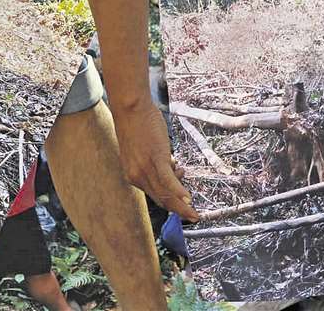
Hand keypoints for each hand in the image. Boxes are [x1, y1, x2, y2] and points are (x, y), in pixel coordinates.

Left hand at [112, 98, 198, 221]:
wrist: (130, 108)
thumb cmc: (138, 124)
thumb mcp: (143, 147)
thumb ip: (154, 159)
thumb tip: (172, 165)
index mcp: (133, 174)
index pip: (154, 193)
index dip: (170, 199)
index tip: (184, 201)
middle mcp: (137, 176)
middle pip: (160, 198)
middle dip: (177, 210)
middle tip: (192, 216)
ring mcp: (146, 168)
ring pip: (165, 193)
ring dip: (181, 206)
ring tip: (193, 213)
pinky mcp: (156, 158)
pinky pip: (168, 180)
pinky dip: (178, 191)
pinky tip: (188, 199)